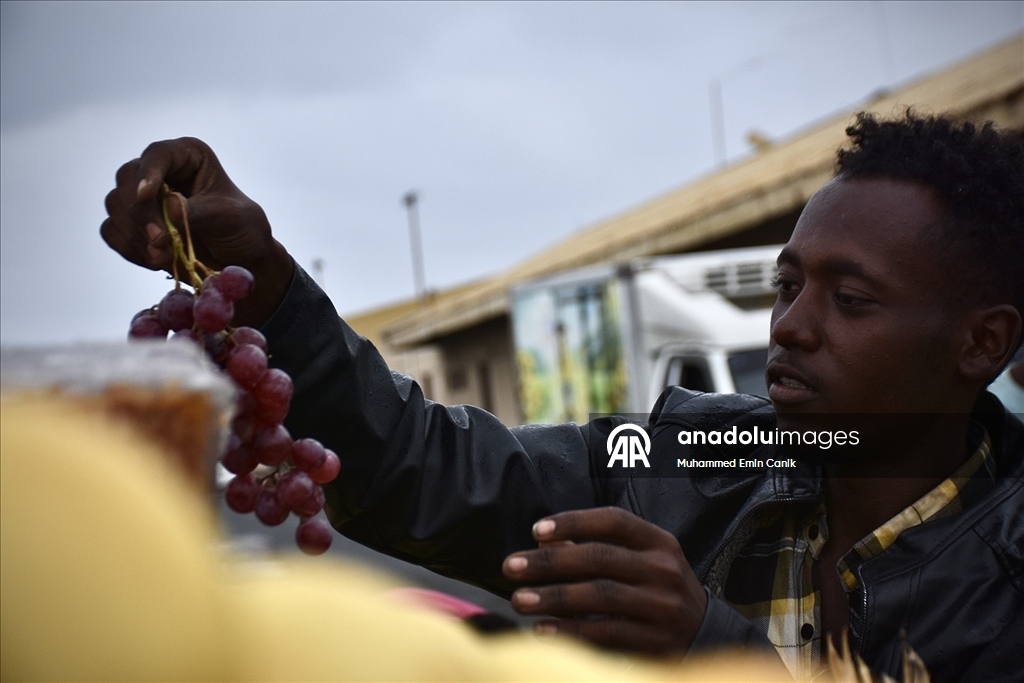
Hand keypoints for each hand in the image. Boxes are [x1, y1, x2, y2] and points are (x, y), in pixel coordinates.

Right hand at [100, 137, 293, 326]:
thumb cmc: (242, 229)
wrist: (241, 261)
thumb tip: (166, 210)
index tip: (146, 196)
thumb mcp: (229, 218)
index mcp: (188, 156)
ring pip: (115, 206)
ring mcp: (143, 198)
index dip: (148, 173)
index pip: (158, 154)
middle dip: (140, 214)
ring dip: (134, 234)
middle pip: (127, 180)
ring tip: (162, 257)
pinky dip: (128, 248)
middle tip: (159, 240)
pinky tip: (153, 262)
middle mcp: (161, 171)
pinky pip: (112, 231)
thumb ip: (198, 212)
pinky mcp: (134, 224)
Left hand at [502, 507, 707, 655]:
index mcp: (659, 542)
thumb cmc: (657, 587)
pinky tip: (544, 630)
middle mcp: (663, 570)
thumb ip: (598, 547)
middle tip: (512, 567)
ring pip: (600, 597)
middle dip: (550, 563)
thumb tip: (544, 544)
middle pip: (600, 559)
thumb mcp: (640, 559)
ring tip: (520, 599)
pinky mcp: (656, 641)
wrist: (703, 632)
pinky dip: (571, 632)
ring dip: (554, 598)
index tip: (536, 531)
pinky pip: (607, 634)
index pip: (614, 521)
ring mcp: (662, 607)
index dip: (573, 522)